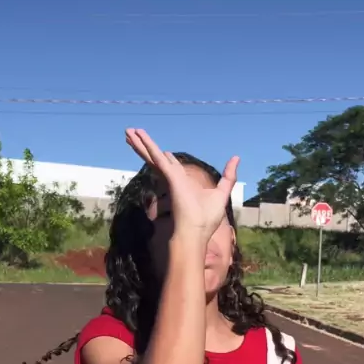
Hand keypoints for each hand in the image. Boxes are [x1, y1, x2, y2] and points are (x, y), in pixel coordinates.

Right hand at [125, 128, 238, 242]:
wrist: (195, 233)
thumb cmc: (206, 220)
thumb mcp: (222, 193)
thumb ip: (228, 176)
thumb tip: (236, 159)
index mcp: (182, 183)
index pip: (171, 166)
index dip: (166, 158)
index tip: (164, 151)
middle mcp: (172, 179)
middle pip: (156, 159)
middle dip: (145, 147)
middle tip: (133, 135)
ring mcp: (169, 177)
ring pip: (151, 155)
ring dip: (140, 143)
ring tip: (128, 131)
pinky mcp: (170, 177)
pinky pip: (156, 157)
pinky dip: (147, 146)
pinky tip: (137, 136)